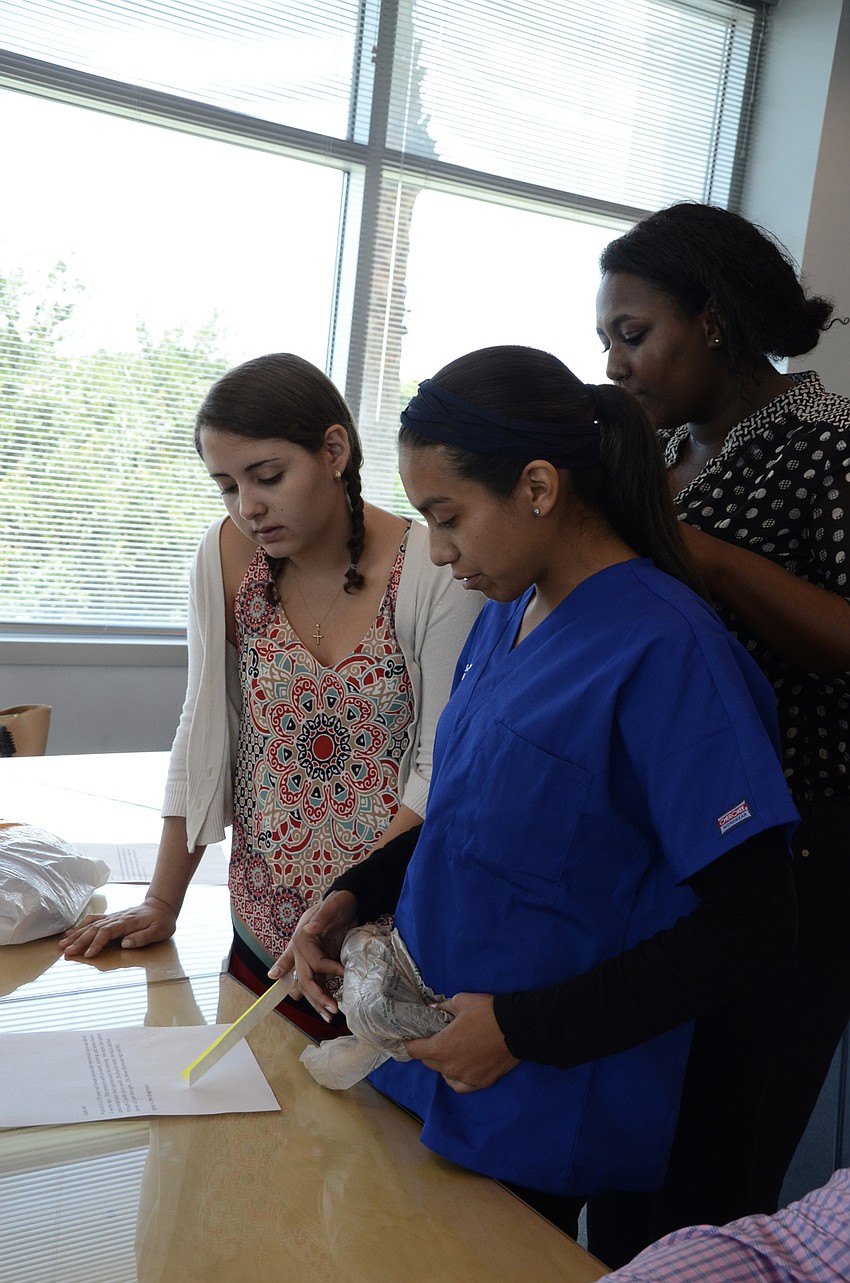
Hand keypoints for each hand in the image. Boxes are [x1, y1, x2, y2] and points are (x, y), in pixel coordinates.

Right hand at [60, 896, 177, 957]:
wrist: (162, 905)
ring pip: (91, 925)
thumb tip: (125, 943)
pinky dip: (81, 926)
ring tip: (63, 943)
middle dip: (80, 941)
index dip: (97, 943)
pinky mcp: (111, 918)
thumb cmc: (162, 921)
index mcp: (127, 923)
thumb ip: (142, 938)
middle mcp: (117, 919)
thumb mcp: (159, 931)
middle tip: (67, 952)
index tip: (88, 954)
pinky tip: (71, 932)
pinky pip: (93, 920)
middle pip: (94, 929)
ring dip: (77, 934)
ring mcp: (113, 917)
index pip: (107, 932)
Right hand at [268, 890, 356, 1020]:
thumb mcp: (333, 905)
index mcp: (301, 939)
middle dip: (317, 996)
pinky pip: (316, 984)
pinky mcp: (318, 965)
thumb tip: (309, 929)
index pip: (312, 962)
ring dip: (316, 1002)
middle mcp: (301, 952)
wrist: (348, 902)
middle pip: (305, 980)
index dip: (327, 969)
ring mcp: (308, 960)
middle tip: (332, 1010)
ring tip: (329, 1017)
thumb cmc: (339, 902)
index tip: (343, 972)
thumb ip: (322, 916)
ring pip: (307, 986)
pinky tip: (328, 1010)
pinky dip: (320, 997)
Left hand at [405, 992, 519, 1092]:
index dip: (409, 1043)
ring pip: (443, 1074)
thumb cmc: (486, 1012)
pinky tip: (458, 1069)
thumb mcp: (461, 1001)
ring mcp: (464, 1077)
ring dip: (442, 1064)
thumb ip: (443, 1007)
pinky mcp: (479, 1083)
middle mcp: (449, 1067)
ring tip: (450, 1051)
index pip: (414, 1050)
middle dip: (428, 1050)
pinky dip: (455, 1078)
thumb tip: (432, 1008)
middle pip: (428, 1062)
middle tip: (435, 1038)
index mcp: (441, 1047)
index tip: (410, 1038)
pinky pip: (459, 1086)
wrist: (517, 1027)